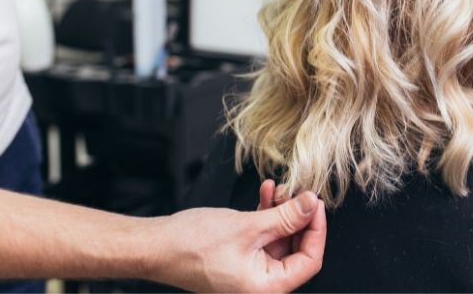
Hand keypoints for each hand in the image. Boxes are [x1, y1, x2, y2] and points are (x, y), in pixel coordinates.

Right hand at [147, 193, 326, 292]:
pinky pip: (263, 238)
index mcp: (266, 288)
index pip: (310, 260)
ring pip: (280, 240)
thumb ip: (286, 216)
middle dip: (298, 217)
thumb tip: (311, 205)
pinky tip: (266, 195)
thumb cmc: (193, 244)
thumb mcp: (249, 226)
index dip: (316, 229)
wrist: (156, 246)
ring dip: (282, 213)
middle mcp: (260, 286)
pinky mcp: (241, 259)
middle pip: (296, 250)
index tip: (315, 204)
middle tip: (298, 192)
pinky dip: (267, 217)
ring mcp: (250, 273)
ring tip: (278, 189)